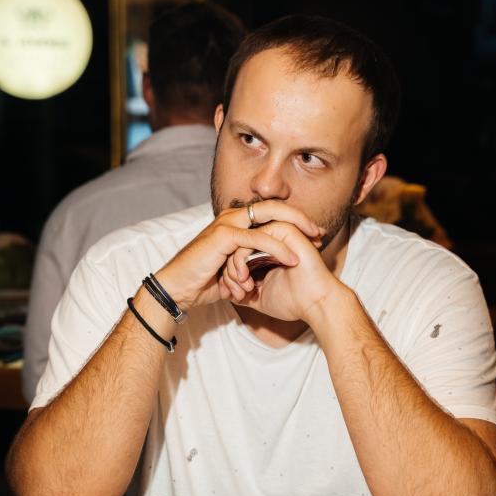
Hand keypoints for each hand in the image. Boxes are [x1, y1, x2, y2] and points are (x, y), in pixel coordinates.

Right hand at [154, 202, 322, 310]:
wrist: (177, 289)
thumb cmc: (202, 281)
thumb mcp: (233, 269)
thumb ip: (249, 263)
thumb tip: (265, 272)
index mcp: (235, 222)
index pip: (269, 212)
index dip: (293, 220)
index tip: (313, 234)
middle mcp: (232, 217)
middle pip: (273, 206)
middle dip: (299, 217)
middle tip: (319, 231)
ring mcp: (227, 223)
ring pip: (269, 217)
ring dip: (295, 228)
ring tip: (314, 241)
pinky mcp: (224, 236)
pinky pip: (258, 239)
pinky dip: (278, 248)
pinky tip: (293, 258)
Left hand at [219, 220, 338, 321]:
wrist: (314, 305)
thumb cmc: (291, 302)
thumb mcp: (258, 297)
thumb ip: (243, 291)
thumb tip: (227, 293)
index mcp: (267, 252)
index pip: (236, 254)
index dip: (229, 275)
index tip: (232, 297)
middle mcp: (272, 239)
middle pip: (236, 246)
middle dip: (229, 272)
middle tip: (235, 294)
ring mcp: (278, 232)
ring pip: (241, 241)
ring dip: (234, 266)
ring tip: (242, 287)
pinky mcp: (284, 230)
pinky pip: (252, 238)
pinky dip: (242, 259)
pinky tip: (246, 278)